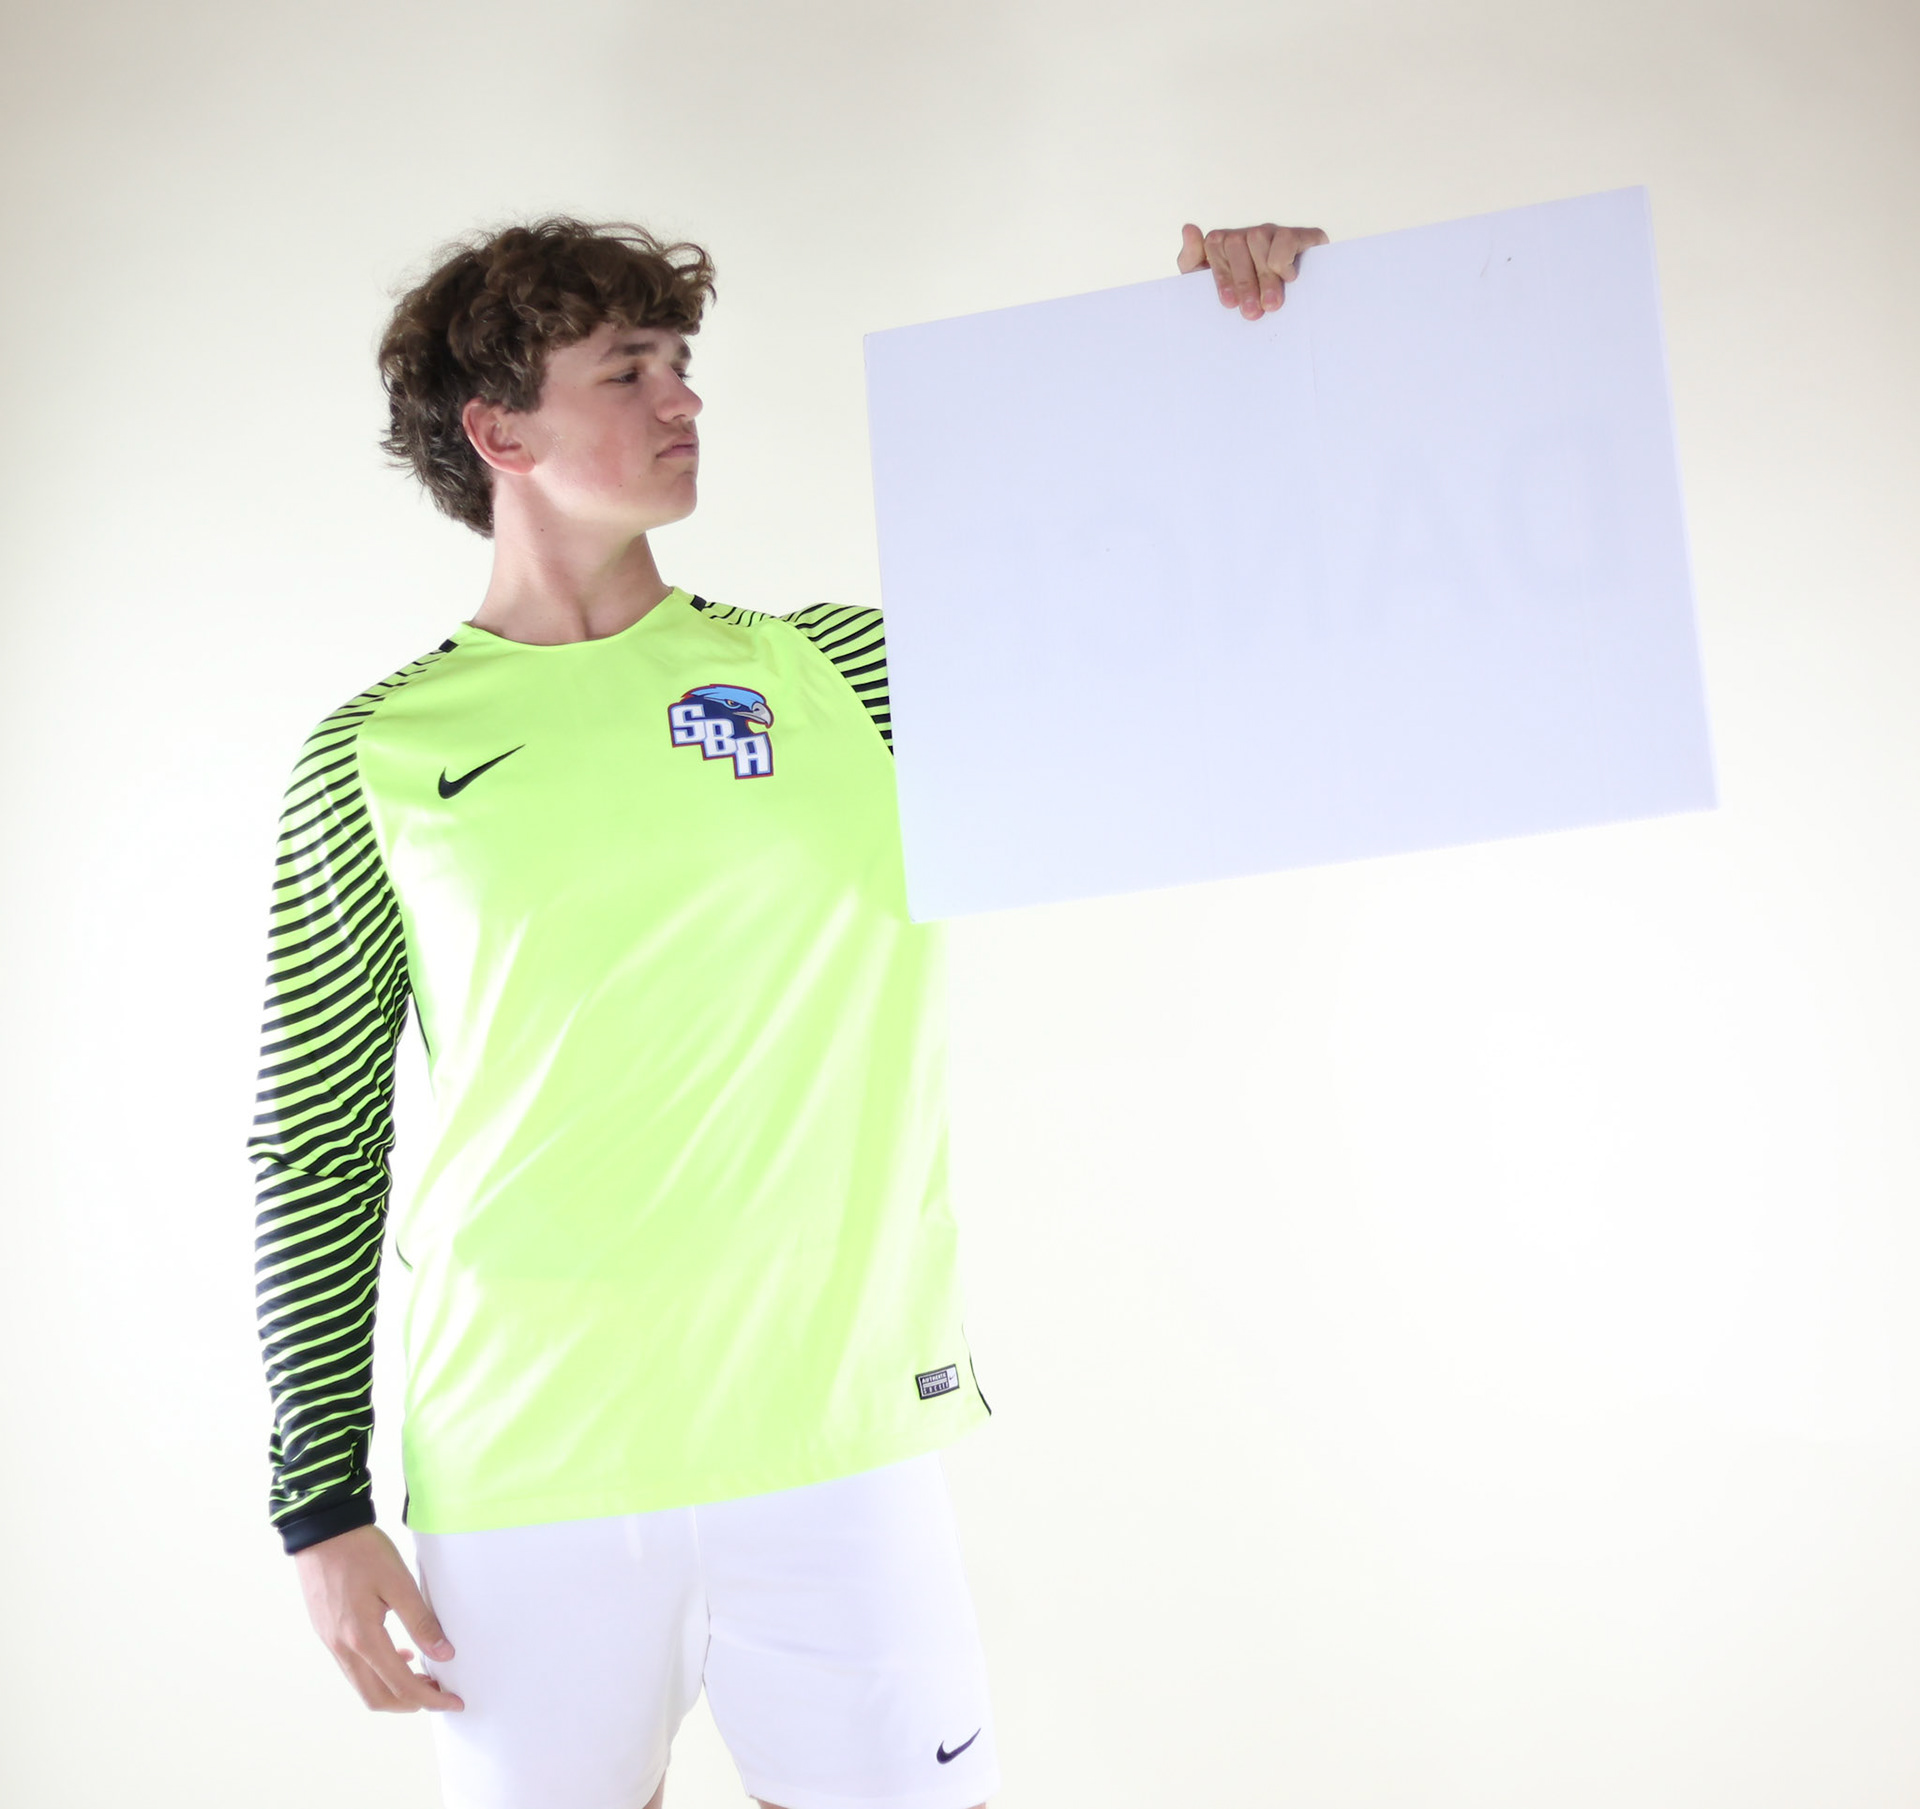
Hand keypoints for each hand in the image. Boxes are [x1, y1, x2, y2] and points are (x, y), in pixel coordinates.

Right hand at [293, 1523, 464, 1712]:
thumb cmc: (361, 1551)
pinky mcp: (327, 1632)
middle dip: (410, 1703)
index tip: (453, 1701)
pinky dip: (378, 1672)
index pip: (401, 1686)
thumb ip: (421, 1621)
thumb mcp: (399, 1581)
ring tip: (423, 1675)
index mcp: (362, 1639)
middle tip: (439, 1694)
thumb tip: (444, 1653)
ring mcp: (331, 1642)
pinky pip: (353, 1667)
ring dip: (393, 1689)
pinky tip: (399, 1653)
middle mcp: (342, 1648)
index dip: (429, 1699)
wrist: (320, 1531)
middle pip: (377, 1697)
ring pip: (363, 1685)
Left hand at [1178, 221, 1329, 318]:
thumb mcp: (1207, 285)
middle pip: (1236, 242)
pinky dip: (1284, 259)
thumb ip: (1192, 259)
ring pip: (1259, 238)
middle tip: (1252, 312)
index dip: (1222, 275)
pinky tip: (1288, 279)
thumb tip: (1189, 229)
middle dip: (1243, 282)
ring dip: (1264, 276)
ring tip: (1271, 304)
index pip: (1215, 244)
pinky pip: (1287, 238)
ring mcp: (1275, 234)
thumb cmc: (1243, 302)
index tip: (1230, 303)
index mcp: (1227, 244)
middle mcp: (1250, 235)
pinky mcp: (1303, 237)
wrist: (1288, 318)